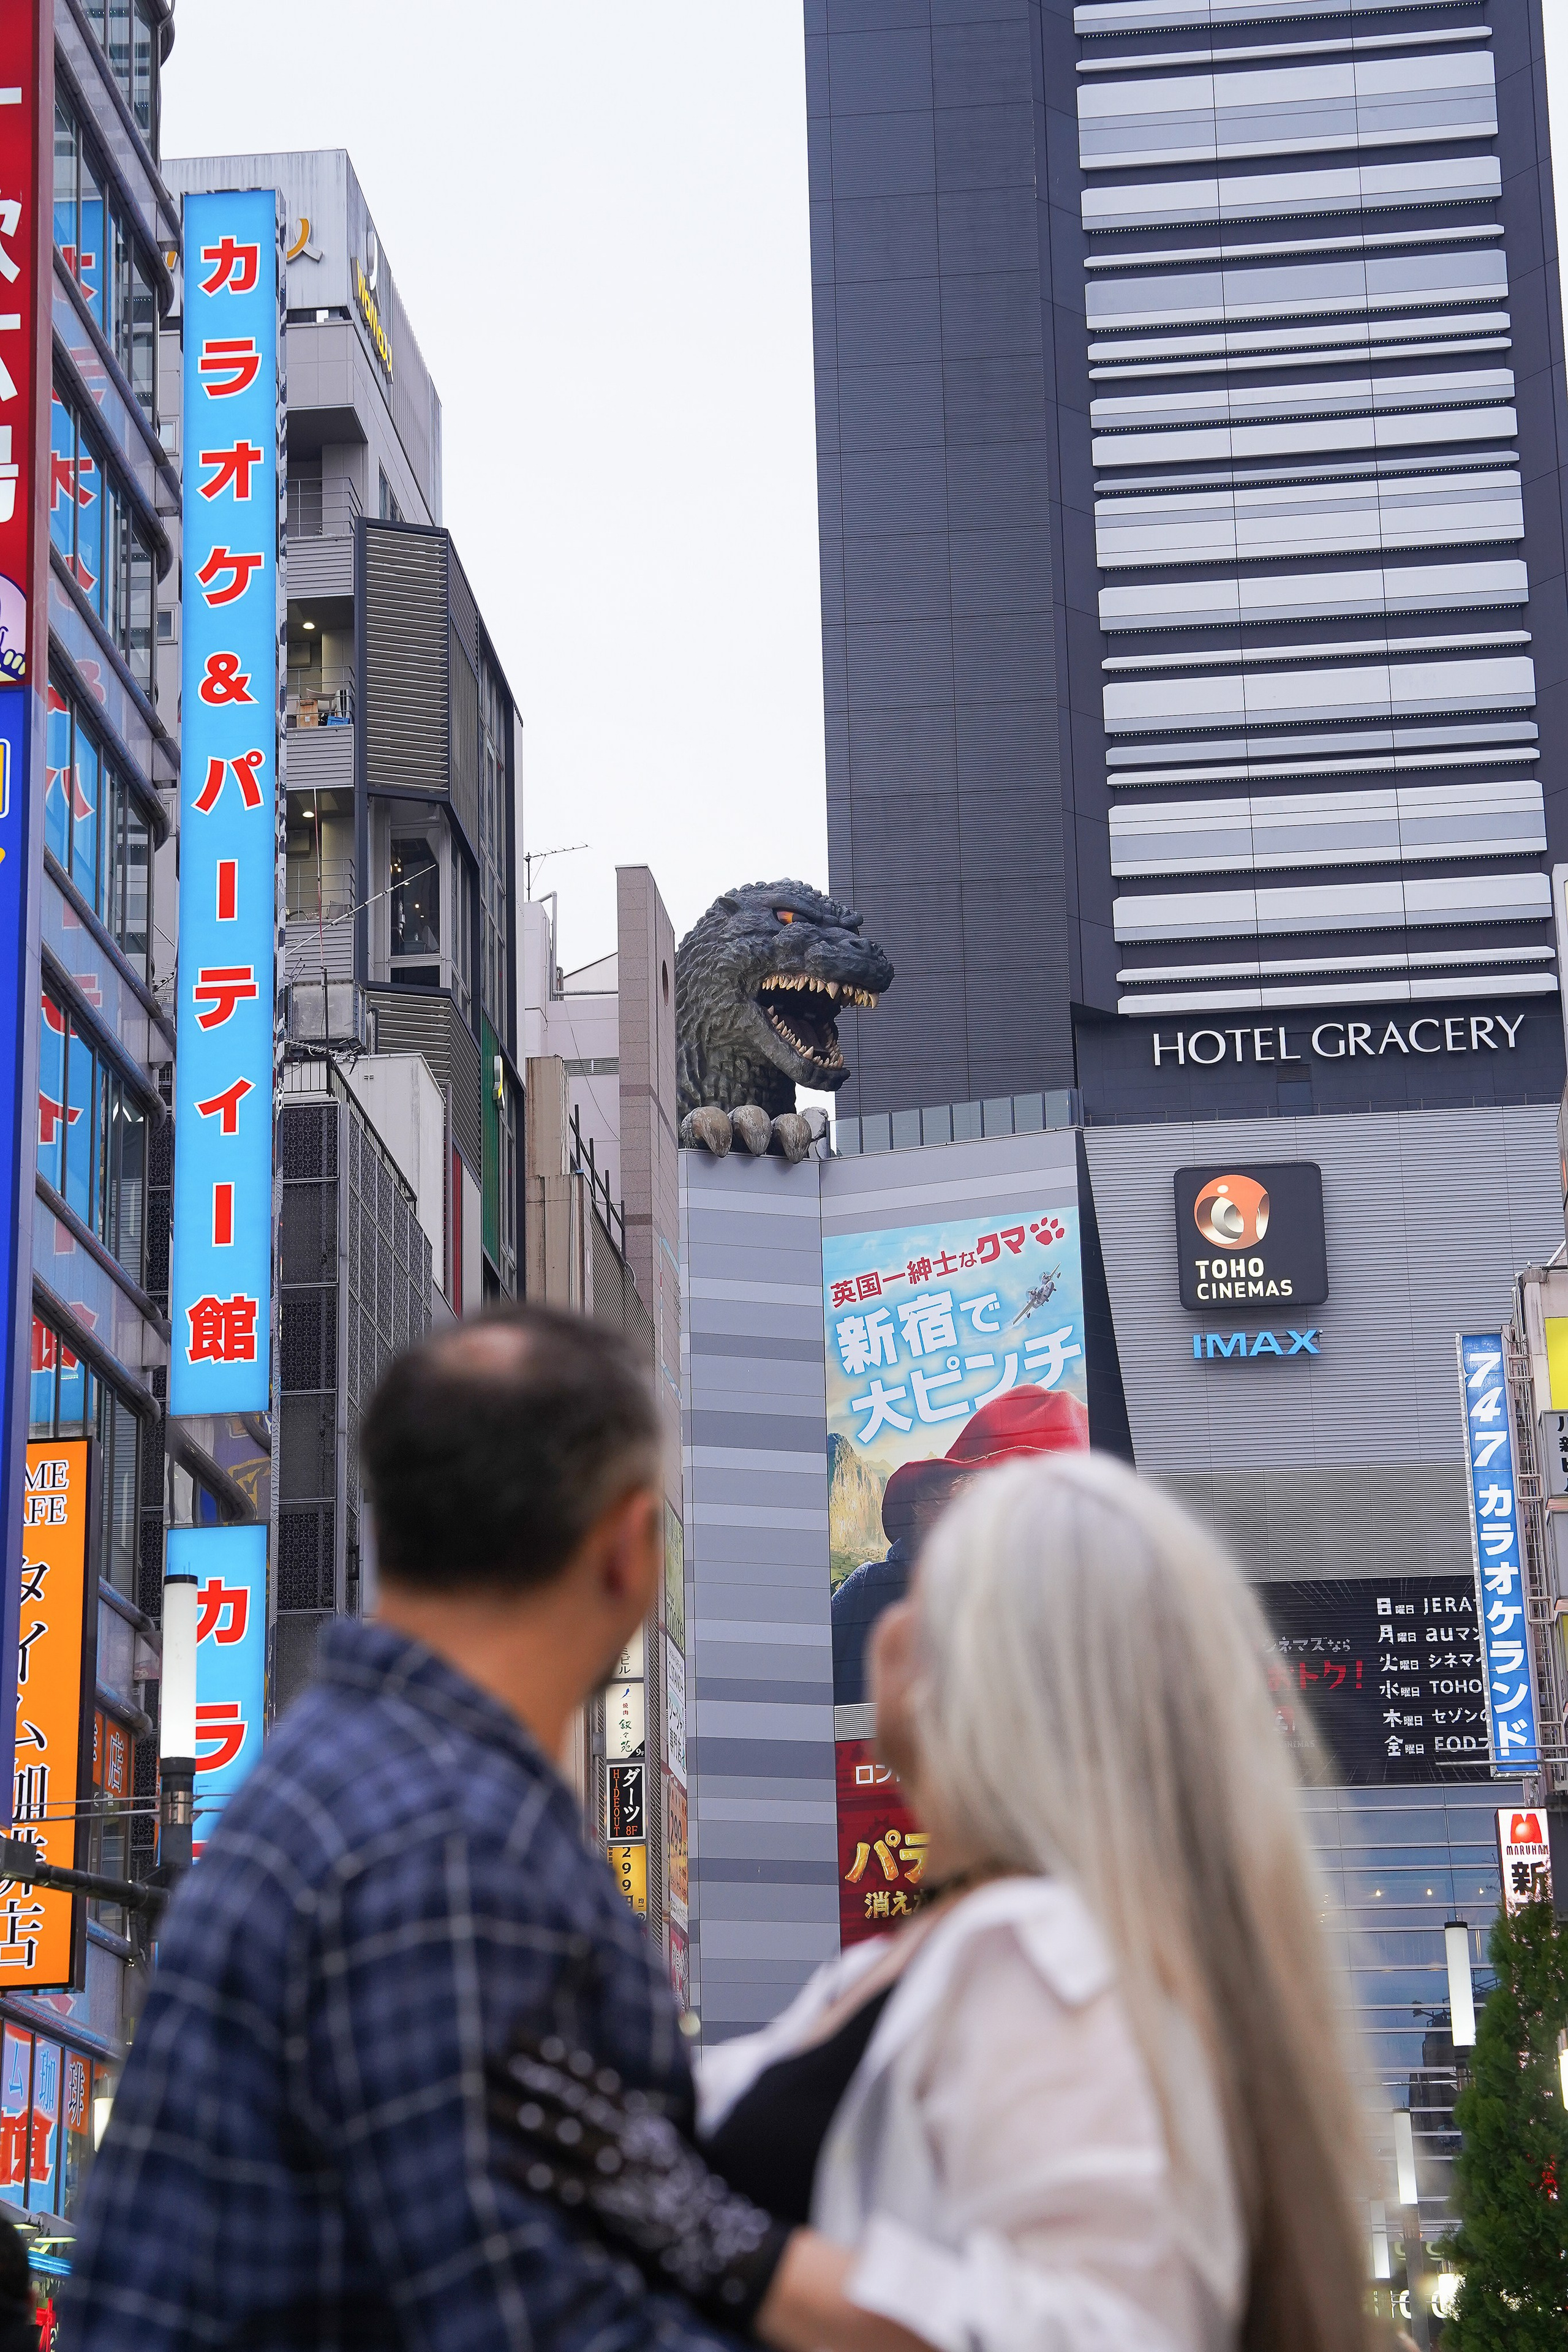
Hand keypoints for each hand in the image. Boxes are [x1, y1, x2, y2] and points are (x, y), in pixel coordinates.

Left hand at [487, 2028, 792, 2329]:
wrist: (720, 2240)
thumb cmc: (687, 2197)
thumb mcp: (664, 2148)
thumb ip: (635, 2126)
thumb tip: (606, 2103)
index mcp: (640, 2119)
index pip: (591, 2078)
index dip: (555, 2056)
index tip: (522, 2037)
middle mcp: (627, 2134)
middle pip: (570, 2096)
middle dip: (530, 2073)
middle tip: (491, 2055)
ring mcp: (618, 2167)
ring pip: (562, 2132)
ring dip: (522, 2114)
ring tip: (486, 2099)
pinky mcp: (610, 2204)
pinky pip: (564, 2185)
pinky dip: (534, 2173)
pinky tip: (504, 2164)